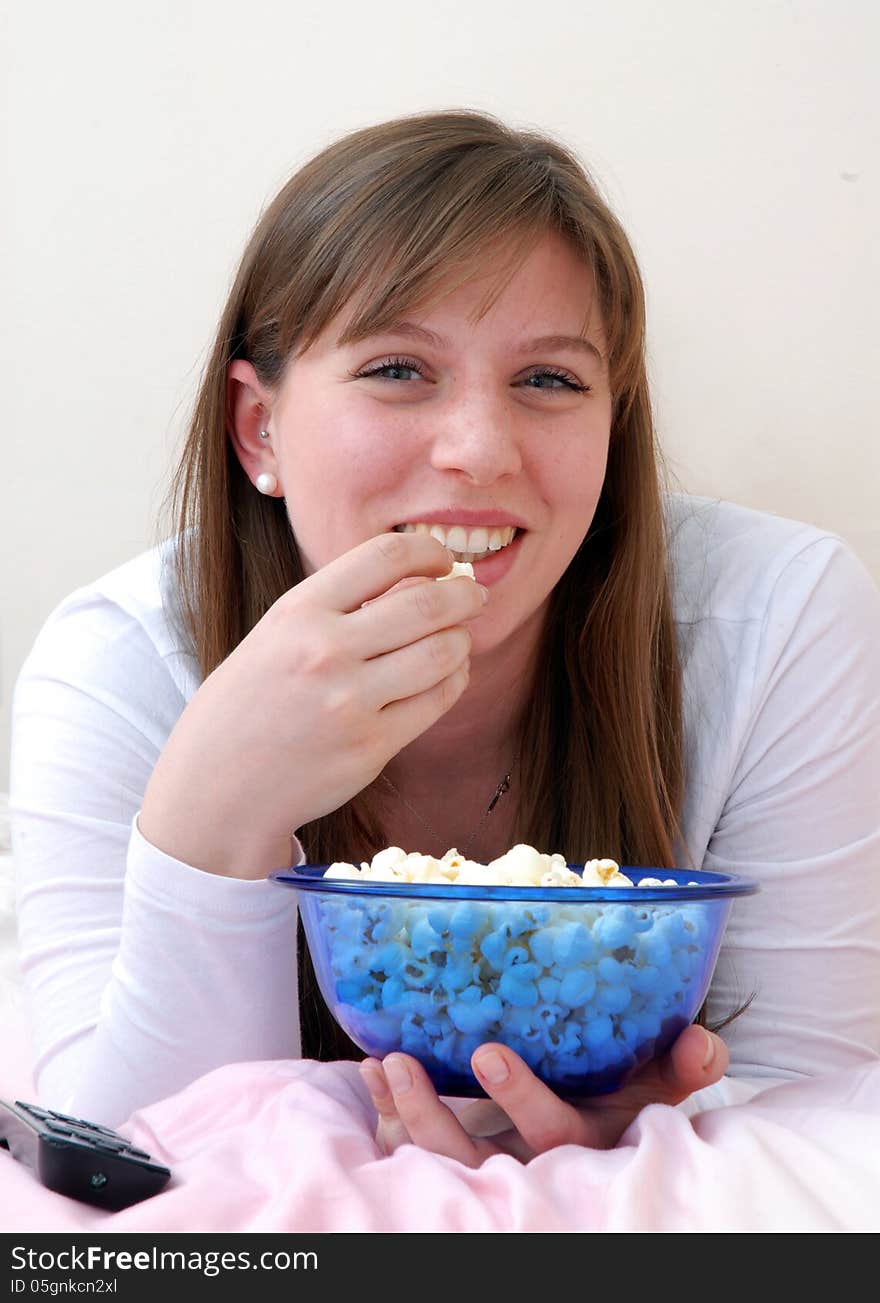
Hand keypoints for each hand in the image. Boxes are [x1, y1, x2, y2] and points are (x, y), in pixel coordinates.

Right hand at [139, 531, 485, 876]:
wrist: (218, 787)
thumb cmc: (249, 705)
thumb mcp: (276, 636)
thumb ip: (337, 607)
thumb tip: (422, 580)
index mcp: (298, 612)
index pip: (384, 555)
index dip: (428, 550)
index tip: (442, 559)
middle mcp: (325, 652)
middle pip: (427, 603)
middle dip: (464, 594)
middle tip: (474, 595)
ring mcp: (351, 702)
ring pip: (442, 652)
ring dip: (462, 639)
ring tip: (458, 637)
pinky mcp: (372, 746)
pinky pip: (437, 700)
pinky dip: (455, 679)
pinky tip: (449, 673)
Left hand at [359, 1025, 728, 1164]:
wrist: (605, 1123)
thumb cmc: (629, 1092)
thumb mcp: (661, 1080)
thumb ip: (684, 1064)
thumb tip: (705, 1043)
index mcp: (582, 1142)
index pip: (551, 1133)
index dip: (519, 1100)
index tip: (487, 1053)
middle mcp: (531, 1164)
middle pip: (475, 1163)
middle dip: (434, 1118)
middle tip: (404, 1061)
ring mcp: (493, 1165)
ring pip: (437, 1163)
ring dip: (402, 1115)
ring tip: (379, 1063)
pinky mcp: (460, 1158)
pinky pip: (414, 1154)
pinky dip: (389, 1118)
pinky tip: (370, 1074)